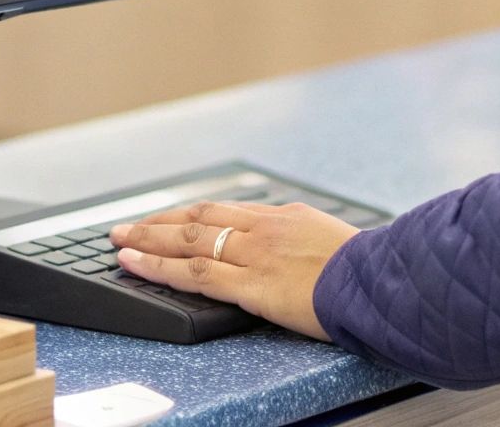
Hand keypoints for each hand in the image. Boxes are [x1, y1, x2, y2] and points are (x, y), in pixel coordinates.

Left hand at [110, 200, 361, 340]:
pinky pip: (194, 273)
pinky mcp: (251, 286)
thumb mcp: (333, 242)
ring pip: (187, 241)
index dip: (189, 218)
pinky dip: (158, 266)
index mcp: (283, 218)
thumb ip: (303, 241)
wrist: (381, 283)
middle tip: (125, 227)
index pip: (224, 214)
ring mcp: (254, 255)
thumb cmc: (367, 271)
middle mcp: (263, 230)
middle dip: (158, 222)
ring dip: (148, 240)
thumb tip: (293, 251)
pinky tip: (134, 263)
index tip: (167, 221)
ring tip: (118, 242)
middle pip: (198, 220)